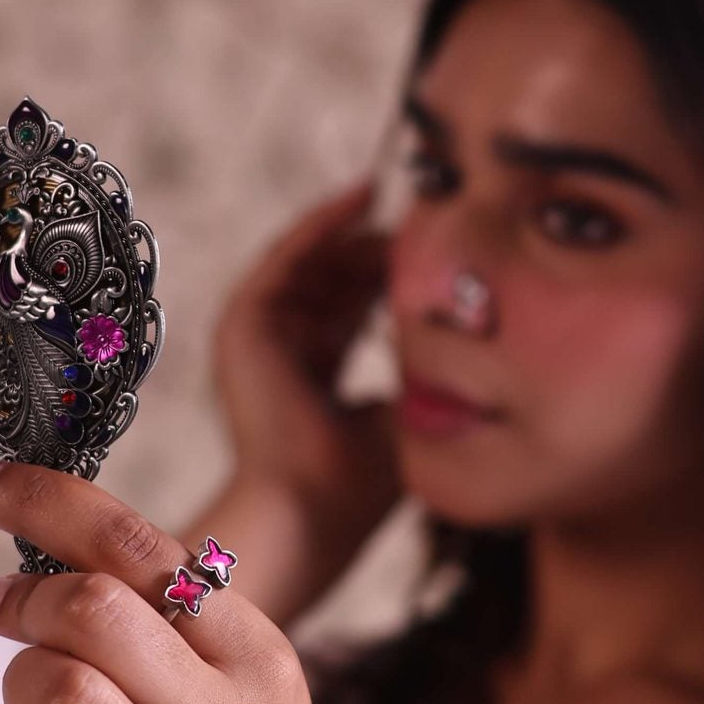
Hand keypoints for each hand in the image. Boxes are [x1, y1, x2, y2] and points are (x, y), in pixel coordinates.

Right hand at [210, 177, 401, 565]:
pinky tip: (363, 198)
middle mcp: (280, 351)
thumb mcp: (404, 411)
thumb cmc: (360, 482)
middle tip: (424, 215)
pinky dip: (323, 224)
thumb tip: (460, 329)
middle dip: (376, 244)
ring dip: (353, 226)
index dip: (391, 273)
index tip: (437, 245)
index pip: (351, 307)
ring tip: (394, 193)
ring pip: (310, 259)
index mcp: (312, 375)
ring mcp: (257, 337)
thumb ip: (420, 369)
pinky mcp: (243, 324)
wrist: (311, 510)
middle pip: (330, 277)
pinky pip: (287, 255)